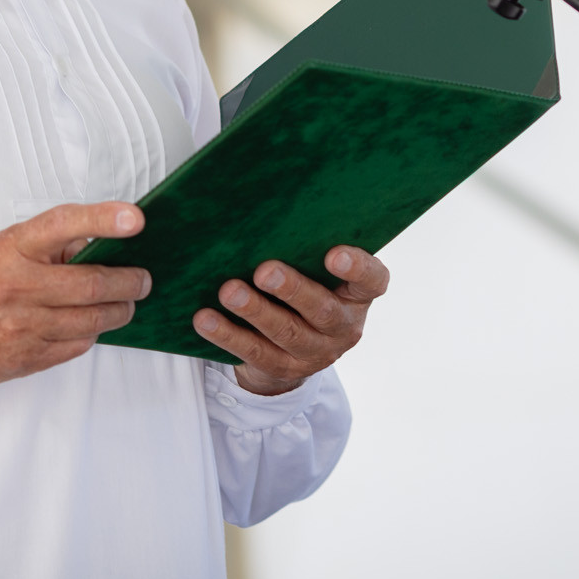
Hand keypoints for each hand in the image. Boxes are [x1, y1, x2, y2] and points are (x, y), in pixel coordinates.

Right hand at [0, 202, 150, 386]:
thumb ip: (41, 246)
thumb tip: (89, 245)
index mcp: (9, 250)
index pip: (63, 225)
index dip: (103, 219)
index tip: (136, 218)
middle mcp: (18, 288)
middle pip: (93, 285)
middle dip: (129, 281)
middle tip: (143, 278)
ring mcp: (23, 327)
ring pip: (92, 320)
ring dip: (119, 310)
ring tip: (126, 302)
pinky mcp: (26, 358)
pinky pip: (76, 345)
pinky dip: (91, 333)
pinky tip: (91, 324)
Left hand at [192, 246, 390, 395]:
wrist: (292, 348)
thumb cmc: (303, 287)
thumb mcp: (314, 270)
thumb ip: (305, 248)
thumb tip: (262, 209)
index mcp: (357, 295)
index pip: (372, 280)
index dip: (358, 268)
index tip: (333, 254)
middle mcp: (343, 326)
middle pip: (322, 310)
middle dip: (292, 289)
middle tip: (264, 271)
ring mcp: (315, 353)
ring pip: (286, 333)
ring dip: (255, 311)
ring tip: (228, 291)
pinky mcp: (283, 369)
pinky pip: (255, 353)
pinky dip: (228, 335)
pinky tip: (205, 319)